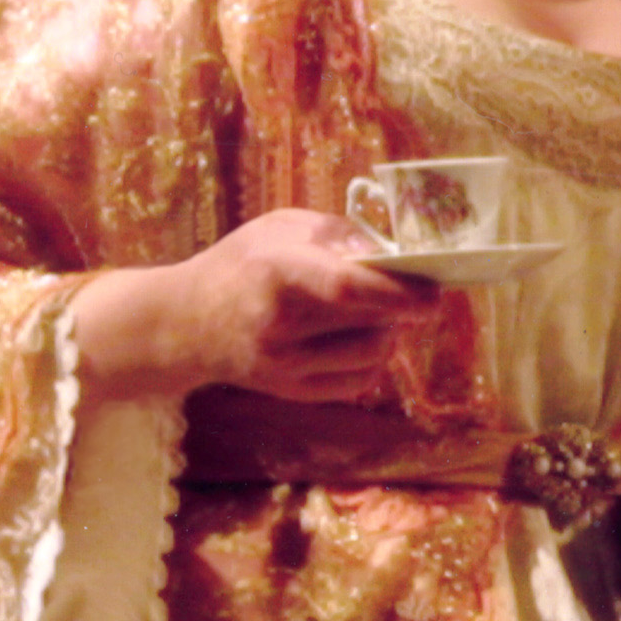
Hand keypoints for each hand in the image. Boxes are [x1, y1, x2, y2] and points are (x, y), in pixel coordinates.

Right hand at [70, 209, 437, 408]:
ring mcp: (284, 365)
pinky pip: (359, 381)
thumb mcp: (281, 229)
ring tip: (380, 312)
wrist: (185, 322)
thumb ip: (340, 235)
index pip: (348, 288)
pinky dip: (373, 359)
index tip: (435, 293)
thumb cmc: (241, 264)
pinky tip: (358, 338)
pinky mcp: (291, 391)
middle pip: (371, 324)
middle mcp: (279, 324)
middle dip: (404, 308)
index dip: (400, 293)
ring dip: (391, 333)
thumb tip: (398, 252)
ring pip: (373, 355)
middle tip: (411, 290)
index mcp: (277, 272)